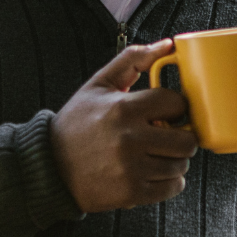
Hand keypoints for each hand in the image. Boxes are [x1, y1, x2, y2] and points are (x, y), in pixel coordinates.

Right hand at [50, 39, 197, 212]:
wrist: (50, 167)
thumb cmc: (78, 123)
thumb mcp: (99, 85)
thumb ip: (132, 60)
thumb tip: (167, 44)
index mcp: (123, 109)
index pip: (176, 103)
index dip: (175, 107)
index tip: (166, 113)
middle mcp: (129, 139)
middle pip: (186, 140)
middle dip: (181, 137)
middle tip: (167, 136)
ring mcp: (131, 168)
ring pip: (181, 164)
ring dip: (175, 160)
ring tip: (156, 154)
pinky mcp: (131, 192)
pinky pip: (172, 187)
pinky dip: (169, 182)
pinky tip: (152, 172)